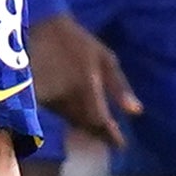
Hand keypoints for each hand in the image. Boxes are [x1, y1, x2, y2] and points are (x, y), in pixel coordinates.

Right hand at [29, 12, 136, 149]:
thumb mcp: (104, 58)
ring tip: (98, 130)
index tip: (121, 146)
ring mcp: (52, 102)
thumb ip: (120, 87)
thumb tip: (137, 112)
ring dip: (87, 128)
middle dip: (100, 135)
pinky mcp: (41, 99)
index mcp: (87, 91)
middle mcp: (69, 101)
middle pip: (87, 128)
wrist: (38, 29)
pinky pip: (62, 116)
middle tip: (111, 140)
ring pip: (74, 123)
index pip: (101, 124)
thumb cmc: (76, 42)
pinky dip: (74, 119)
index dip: (111, 137)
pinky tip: (80, 115)